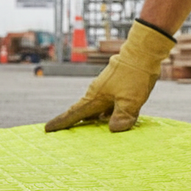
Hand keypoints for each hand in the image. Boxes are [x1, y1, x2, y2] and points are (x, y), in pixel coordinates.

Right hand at [44, 20, 174, 132]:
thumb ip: (123, 116)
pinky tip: (116, 120)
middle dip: (78, 124)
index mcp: (95, 97)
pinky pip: (110, 104)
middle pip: (85, 112)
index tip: (47, 129)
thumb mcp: (131, 100)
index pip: (75, 113)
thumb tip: (114, 130)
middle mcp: (98, 93)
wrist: (143, 52)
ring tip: (94, 134)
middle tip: (69, 137)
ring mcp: (108, 88)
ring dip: (96, 120)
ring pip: (99, 108)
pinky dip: (110, 113)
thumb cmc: (135, 76)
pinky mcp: (118, 86)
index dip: (61, 122)